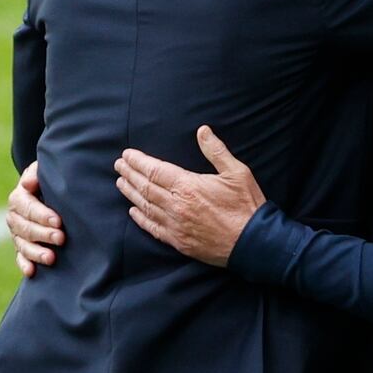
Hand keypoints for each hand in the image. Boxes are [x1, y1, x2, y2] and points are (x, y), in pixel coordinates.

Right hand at [5, 161, 65, 277]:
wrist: (47, 192)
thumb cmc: (47, 180)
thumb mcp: (43, 170)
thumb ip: (36, 173)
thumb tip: (27, 183)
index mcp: (18, 198)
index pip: (28, 208)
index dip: (42, 215)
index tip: (58, 221)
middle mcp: (14, 217)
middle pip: (25, 228)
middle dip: (43, 234)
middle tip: (61, 238)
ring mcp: (16, 234)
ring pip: (23, 245)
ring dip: (36, 252)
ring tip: (52, 258)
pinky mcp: (21, 246)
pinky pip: (20, 257)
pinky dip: (24, 264)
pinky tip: (32, 272)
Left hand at [115, 125, 264, 266]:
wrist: (253, 242)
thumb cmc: (246, 205)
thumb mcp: (237, 172)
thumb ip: (216, 151)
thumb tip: (202, 130)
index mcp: (188, 186)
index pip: (155, 170)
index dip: (139, 161)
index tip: (127, 155)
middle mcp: (177, 205)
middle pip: (146, 187)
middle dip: (130, 174)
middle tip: (118, 166)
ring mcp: (176, 225)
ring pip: (146, 206)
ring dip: (131, 193)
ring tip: (120, 183)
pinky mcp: (179, 242)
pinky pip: (153, 228)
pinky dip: (140, 219)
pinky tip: (132, 212)